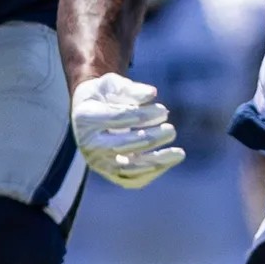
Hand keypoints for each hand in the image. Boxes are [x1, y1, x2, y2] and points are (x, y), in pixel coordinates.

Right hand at [73, 72, 184, 188]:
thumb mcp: (112, 84)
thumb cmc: (104, 95)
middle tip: (171, 129)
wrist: (88, 113)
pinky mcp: (109, 173)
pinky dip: (153, 172)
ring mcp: (98, 162)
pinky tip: (170, 160)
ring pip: (128, 168)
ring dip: (156, 161)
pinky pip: (132, 179)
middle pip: (121, 145)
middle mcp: (87, 144)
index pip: (116, 118)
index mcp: (85, 118)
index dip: (141, 115)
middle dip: (150, 138)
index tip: (163, 110)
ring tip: (179, 153)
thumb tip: (152, 93)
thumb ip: (130, 88)